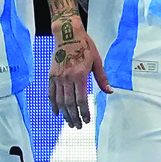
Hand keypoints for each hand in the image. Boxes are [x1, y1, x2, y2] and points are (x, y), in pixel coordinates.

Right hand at [49, 13, 112, 127]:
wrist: (68, 34)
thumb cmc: (85, 46)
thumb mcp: (97, 61)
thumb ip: (102, 78)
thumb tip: (109, 91)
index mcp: (80, 75)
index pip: (81, 100)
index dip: (84, 112)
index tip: (87, 121)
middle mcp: (67, 78)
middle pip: (69, 104)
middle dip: (74, 117)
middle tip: (78, 127)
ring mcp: (58, 78)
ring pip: (59, 101)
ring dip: (65, 114)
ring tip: (69, 123)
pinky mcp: (51, 76)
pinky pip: (51, 93)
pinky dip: (53, 104)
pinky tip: (57, 113)